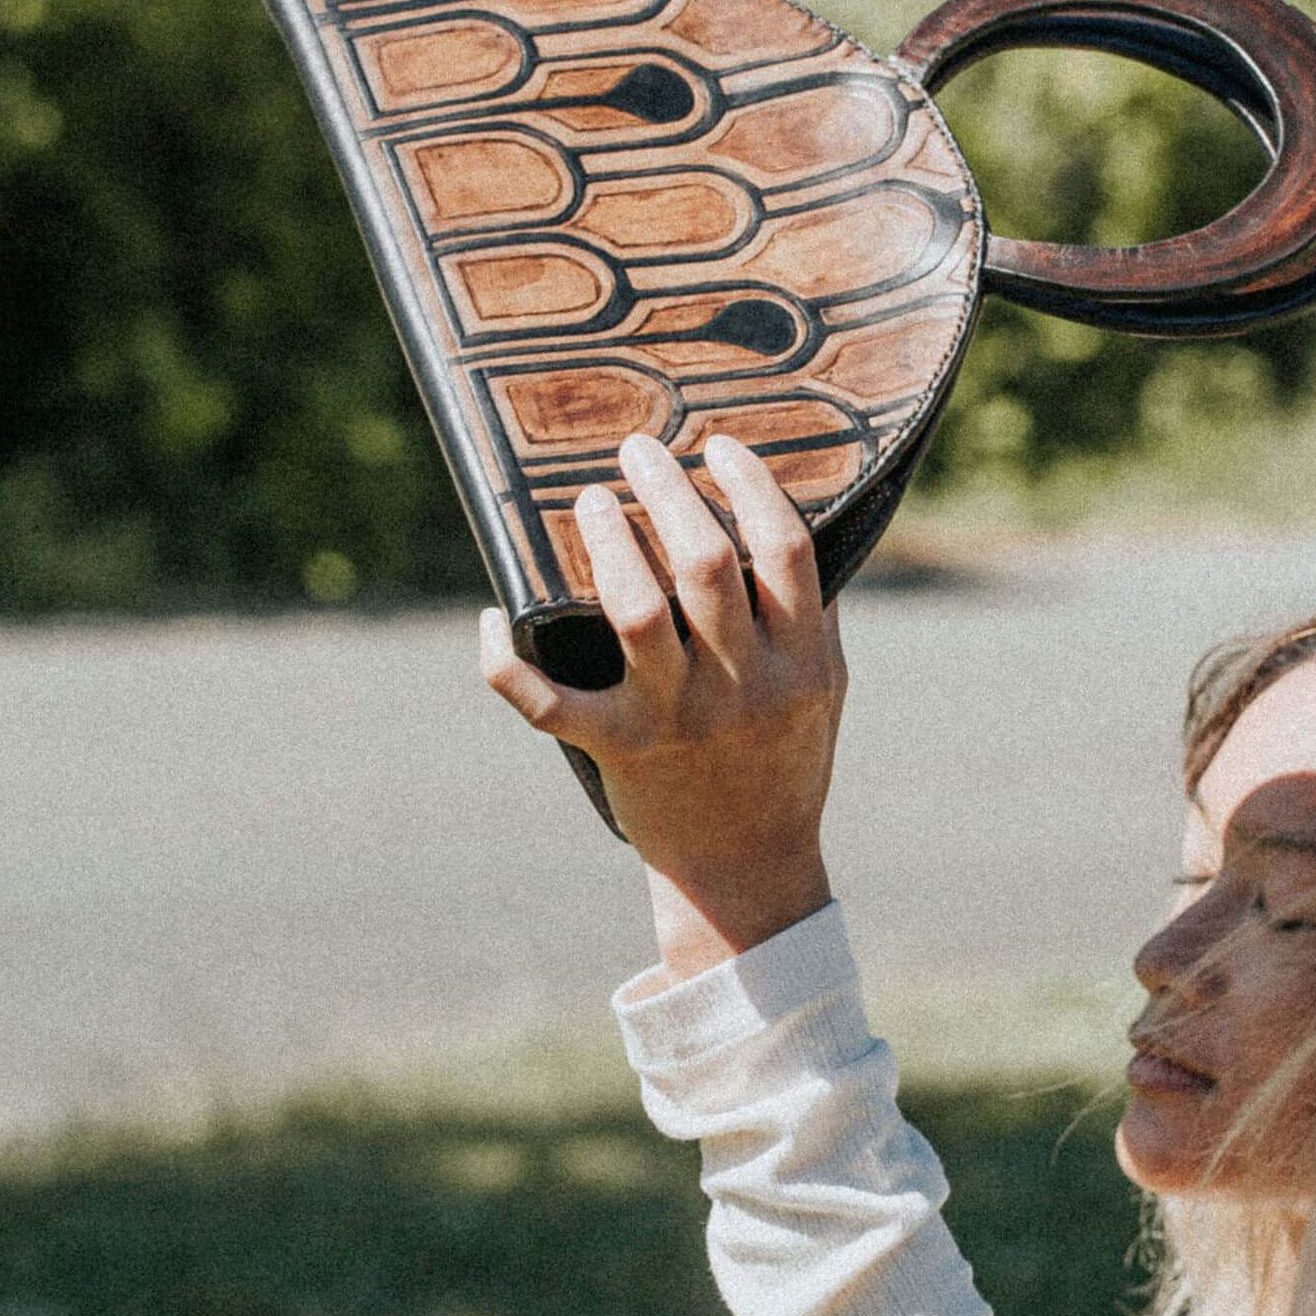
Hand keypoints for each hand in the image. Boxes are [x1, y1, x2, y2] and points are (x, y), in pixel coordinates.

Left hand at [479, 432, 846, 982]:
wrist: (746, 868)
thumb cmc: (784, 760)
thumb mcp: (822, 688)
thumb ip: (809, 612)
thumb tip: (782, 515)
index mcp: (801, 663)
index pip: (784, 550)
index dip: (750, 486)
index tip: (719, 447)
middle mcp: (741, 687)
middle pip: (706, 565)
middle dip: (667, 492)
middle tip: (638, 451)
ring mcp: (676, 719)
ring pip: (633, 611)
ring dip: (609, 544)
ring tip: (589, 502)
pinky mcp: (617, 750)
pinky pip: (545, 701)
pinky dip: (504, 660)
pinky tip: (493, 617)